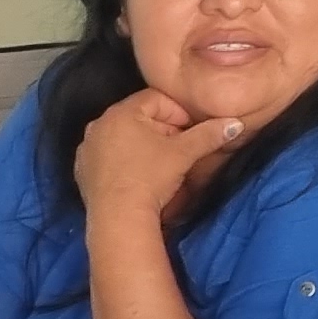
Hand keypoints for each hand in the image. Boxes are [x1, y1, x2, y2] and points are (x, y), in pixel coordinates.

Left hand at [73, 88, 244, 225]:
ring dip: (144, 146)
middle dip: (163, 130)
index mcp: (121, 112)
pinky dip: (124, 162)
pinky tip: (137, 177)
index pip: (157, 99)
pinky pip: (108, 158)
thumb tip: (235, 123)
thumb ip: (209, 135)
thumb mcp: (184, 154)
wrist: (118, 219)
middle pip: (139, 118)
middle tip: (180, 150)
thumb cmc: (150, 178)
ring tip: (160, 166)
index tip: (191, 133)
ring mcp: (87, 148)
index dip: (179, 113)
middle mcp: (99, 124)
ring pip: (123, 138)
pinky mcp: (82, 171)